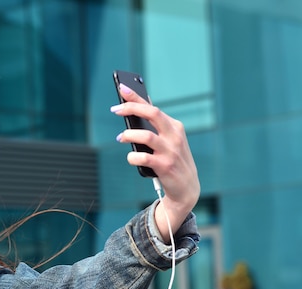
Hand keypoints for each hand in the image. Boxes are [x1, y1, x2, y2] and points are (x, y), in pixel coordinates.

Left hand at [111, 83, 199, 238]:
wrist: (187, 188)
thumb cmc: (172, 160)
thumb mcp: (168, 141)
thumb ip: (155, 128)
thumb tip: (136, 109)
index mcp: (174, 127)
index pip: (153, 107)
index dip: (136, 97)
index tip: (121, 88)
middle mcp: (174, 136)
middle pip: (152, 113)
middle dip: (132, 108)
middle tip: (115, 109)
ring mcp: (170, 151)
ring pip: (146, 136)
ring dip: (129, 135)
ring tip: (120, 137)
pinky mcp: (165, 166)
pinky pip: (143, 158)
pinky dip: (132, 157)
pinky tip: (131, 157)